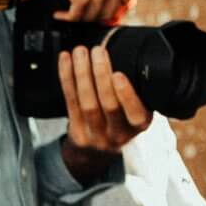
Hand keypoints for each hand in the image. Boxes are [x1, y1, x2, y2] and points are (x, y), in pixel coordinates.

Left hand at [58, 45, 151, 179]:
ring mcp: (96, 135)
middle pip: (108, 105)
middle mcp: (119, 134)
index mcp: (139, 127)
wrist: (98, 153)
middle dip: (101, 75)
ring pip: (86, 102)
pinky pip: (70, 101)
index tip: (119, 74)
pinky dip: (67, 78)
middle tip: (98, 51)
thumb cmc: (121, 124)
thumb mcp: (137, 115)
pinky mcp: (76, 131)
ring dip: (82, 73)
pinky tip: (66, 61)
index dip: (126, 94)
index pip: (135, 113)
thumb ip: (136, 96)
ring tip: (81, 52)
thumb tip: (131, 60)